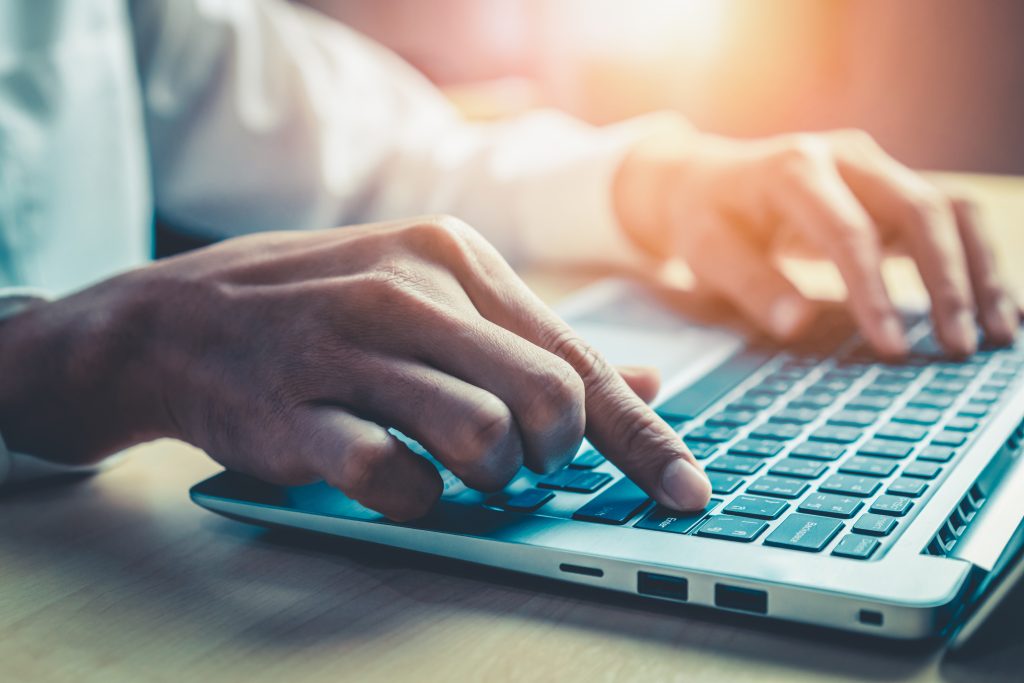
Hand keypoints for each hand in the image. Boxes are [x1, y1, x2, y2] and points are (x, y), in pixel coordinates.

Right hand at [0, 217, 709, 517]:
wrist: (174, 319)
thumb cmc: (321, 310)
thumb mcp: (428, 294)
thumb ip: (531, 340)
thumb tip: (644, 383)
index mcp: (453, 255)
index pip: (578, 358)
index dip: (644, 437)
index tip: (687, 492)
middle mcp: (406, 290)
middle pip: (547, 397)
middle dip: (557, 457)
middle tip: (530, 467)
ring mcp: (343, 349)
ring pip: (481, 436)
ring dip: (492, 480)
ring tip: (470, 475)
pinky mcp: (290, 412)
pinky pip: (392, 478)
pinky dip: (418, 501)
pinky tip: (405, 484)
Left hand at [614, 115, 1019, 356]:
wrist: (706, 180)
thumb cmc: (706, 218)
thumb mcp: (707, 251)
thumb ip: (750, 284)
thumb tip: (796, 324)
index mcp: (795, 169)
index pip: (848, 232)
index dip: (874, 292)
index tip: (891, 347)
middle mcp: (847, 158)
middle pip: (919, 210)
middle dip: (947, 282)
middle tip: (958, 347)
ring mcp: (877, 168)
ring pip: (951, 209)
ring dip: (980, 271)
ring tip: (996, 335)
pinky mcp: (893, 187)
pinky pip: (952, 217)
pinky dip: (978, 260)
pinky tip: (996, 309)